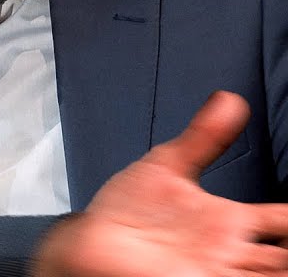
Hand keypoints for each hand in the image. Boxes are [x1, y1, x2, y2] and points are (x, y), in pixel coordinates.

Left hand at [33, 91, 287, 275]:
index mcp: (229, 221)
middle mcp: (229, 248)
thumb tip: (228, 99)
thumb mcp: (169, 164)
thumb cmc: (127, 210)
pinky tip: (267, 272)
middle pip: (286, 252)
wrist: (91, 240)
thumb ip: (203, 135)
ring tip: (287, 256)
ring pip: (272, 273)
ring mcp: (216, 268)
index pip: (284, 218)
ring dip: (282, 267)